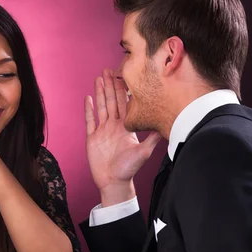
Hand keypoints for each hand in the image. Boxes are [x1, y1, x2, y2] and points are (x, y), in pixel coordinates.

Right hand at [85, 69, 161, 204]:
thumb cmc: (129, 169)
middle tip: (108, 69)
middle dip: (109, 85)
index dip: (123, 89)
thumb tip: (163, 125)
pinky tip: (88, 98)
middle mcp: (114, 126)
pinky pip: (90, 121)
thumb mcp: (144, 152)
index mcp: (126, 127)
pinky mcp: (92, 138)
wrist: (114, 182)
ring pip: (100, 107)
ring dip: (99, 93)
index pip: (124, 104)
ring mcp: (102, 131)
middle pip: (111, 101)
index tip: (123, 75)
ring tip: (98, 78)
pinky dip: (88, 110)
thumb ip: (151, 138)